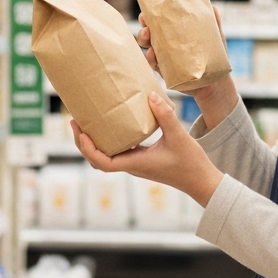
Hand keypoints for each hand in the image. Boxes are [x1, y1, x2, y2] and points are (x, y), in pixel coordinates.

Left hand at [71, 93, 223, 207]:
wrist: (202, 181)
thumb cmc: (191, 163)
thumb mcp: (179, 136)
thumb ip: (165, 116)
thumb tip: (150, 96)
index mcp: (135, 163)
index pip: (101, 162)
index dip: (86, 148)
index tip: (80, 131)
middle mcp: (131, 165)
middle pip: (96, 159)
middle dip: (82, 142)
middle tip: (75, 121)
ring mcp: (135, 163)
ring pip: (105, 156)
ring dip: (93, 142)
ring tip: (86, 121)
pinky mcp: (141, 159)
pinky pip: (118, 151)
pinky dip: (108, 140)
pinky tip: (112, 124)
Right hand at [137, 7, 239, 130]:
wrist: (215, 81)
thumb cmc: (213, 56)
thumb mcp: (214, 38)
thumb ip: (214, 23)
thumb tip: (213, 7)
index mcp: (174, 33)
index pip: (158, 22)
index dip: (149, 17)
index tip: (145, 14)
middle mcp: (166, 44)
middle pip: (149, 34)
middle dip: (144, 29)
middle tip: (146, 27)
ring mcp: (164, 58)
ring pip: (148, 48)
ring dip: (144, 42)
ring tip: (147, 38)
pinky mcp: (166, 71)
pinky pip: (154, 65)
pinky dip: (151, 59)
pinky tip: (152, 55)